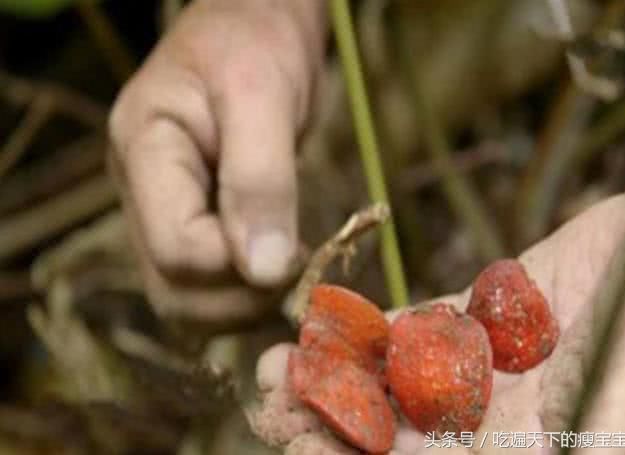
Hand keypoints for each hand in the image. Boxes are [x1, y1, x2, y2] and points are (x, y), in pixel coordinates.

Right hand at [108, 0, 325, 321]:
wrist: (251, 27)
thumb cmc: (254, 42)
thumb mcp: (261, 95)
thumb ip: (259, 179)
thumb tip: (264, 271)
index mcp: (144, 153)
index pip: (177, 250)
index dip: (239, 266)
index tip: (297, 250)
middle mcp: (143, 195)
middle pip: (174, 293)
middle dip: (243, 298)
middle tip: (300, 270)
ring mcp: (163, 214)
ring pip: (187, 302)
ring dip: (247, 305)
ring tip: (295, 269)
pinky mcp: (190, 225)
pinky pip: (208, 288)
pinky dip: (248, 295)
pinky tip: (282, 269)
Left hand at [250, 193, 624, 453]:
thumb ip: (594, 435)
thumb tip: (538, 451)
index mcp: (522, 452)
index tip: (300, 447)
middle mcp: (491, 424)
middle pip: (390, 439)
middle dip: (327, 428)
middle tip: (270, 409)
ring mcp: (479, 369)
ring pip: (389, 386)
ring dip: (330, 380)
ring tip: (274, 370)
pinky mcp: (475, 318)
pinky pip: (408, 331)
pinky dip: (362, 333)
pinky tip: (315, 328)